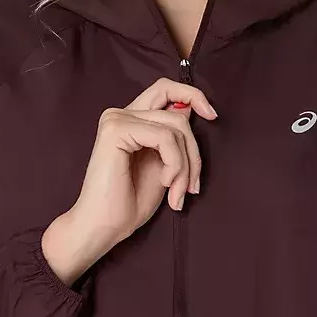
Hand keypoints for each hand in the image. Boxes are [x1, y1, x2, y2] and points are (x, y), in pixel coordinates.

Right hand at [42, 78, 216, 284]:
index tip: (212, 116)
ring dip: (185, 165)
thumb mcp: (163, 164)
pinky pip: (165, 137)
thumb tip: (192, 108)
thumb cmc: (130, 202)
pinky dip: (175, 163)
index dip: (192, 94)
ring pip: (176, 127)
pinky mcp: (116, 130)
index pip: (165, 89)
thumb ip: (173, 136)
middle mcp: (121, 113)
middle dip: (193, 152)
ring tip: (177, 193)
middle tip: (191, 186)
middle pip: (178, 114)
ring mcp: (117, 119)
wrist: (103, 228)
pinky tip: (165, 183)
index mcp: (130, 119)